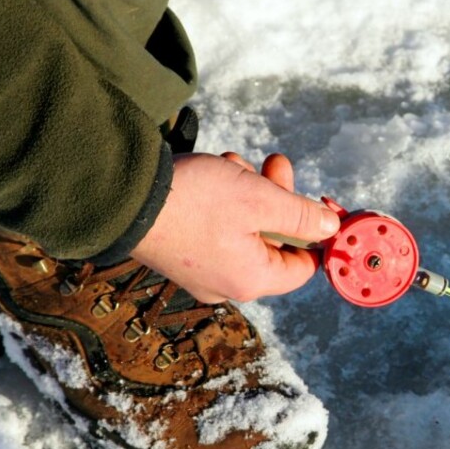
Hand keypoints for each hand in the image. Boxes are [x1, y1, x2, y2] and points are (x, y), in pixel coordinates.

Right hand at [130, 152, 339, 302]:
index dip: (316, 233)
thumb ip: (300, 215)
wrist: (119, 197)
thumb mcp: (260, 200)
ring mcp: (201, 270)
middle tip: (275, 164)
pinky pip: (218, 229)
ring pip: (246, 228)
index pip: (303, 267)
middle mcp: (227, 284)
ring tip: (233, 165)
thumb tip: (330, 227)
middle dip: (278, 198)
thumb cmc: (195, 202)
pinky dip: (223, 199)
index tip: (318, 202)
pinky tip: (214, 172)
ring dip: (249, 192)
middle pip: (274, 242)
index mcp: (252, 280)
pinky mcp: (181, 253)